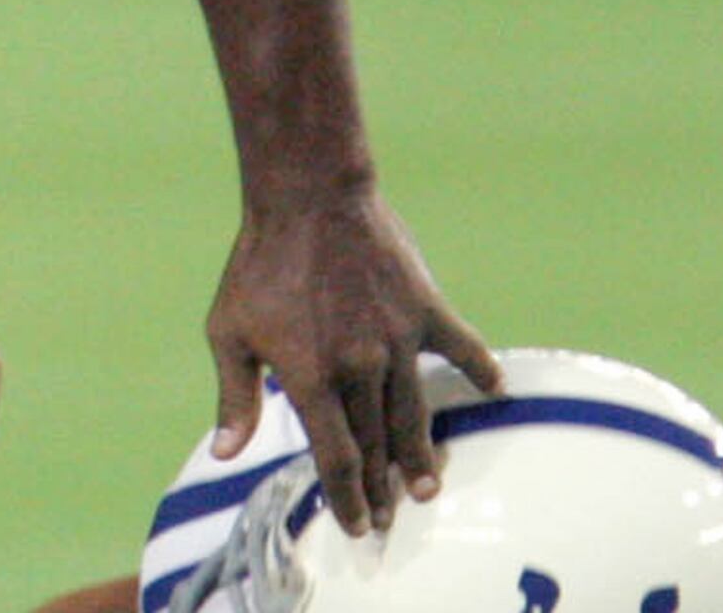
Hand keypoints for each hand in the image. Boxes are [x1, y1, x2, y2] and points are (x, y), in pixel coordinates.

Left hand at [205, 187, 498, 536]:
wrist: (307, 197)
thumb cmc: (259, 264)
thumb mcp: (229, 331)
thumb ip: (235, 396)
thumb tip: (226, 452)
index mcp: (312, 379)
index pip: (337, 459)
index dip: (347, 498)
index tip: (357, 525)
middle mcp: (360, 367)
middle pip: (377, 445)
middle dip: (382, 488)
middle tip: (390, 517)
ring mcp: (398, 338)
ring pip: (415, 412)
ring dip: (421, 454)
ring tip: (428, 486)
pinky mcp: (424, 307)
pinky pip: (462, 345)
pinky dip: (480, 369)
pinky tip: (496, 390)